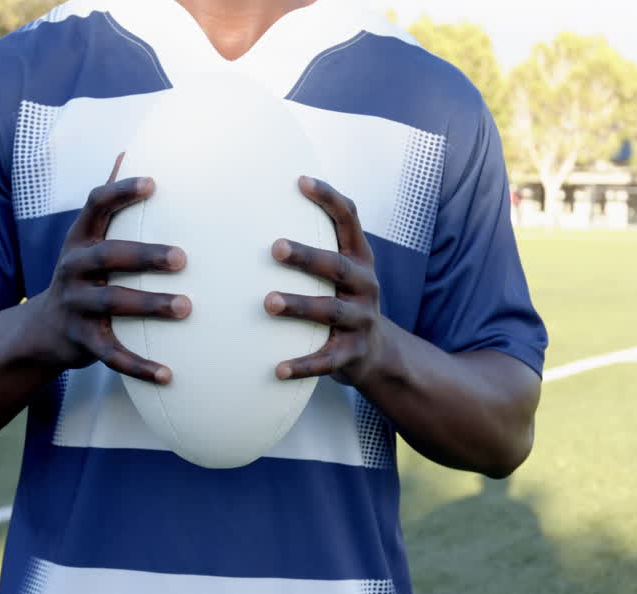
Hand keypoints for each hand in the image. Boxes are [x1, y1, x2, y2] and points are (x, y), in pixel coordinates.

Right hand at [32, 153, 190, 383]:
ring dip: (150, 305)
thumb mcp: (87, 237)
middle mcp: (74, 268)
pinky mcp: (83, 342)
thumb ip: (108, 201)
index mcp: (80, 239)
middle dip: (145, 255)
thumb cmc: (82, 275)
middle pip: (109, 256)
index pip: (96, 205)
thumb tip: (127, 150)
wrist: (41, 330)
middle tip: (182, 257)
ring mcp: (77, 306)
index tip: (153, 183)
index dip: (121, 192)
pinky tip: (170, 375)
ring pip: (113, 304)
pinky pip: (113, 356)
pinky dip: (140, 366)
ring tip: (187, 308)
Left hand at [265, 176, 382, 386]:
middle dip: (307, 256)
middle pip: (336, 266)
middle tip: (275, 247)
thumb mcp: (339, 269)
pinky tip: (277, 369)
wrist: (376, 353)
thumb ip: (316, 242)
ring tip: (267, 302)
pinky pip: (327, 360)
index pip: (348, 219)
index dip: (328, 198)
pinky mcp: (353, 353)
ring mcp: (362, 319)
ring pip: (330, 311)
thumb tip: (259, 203)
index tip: (300, 181)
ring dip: (299, 305)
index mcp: (359, 257)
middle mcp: (365, 284)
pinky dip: (303, 365)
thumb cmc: (341, 299)